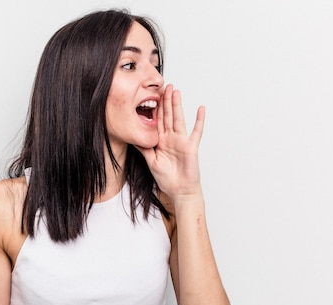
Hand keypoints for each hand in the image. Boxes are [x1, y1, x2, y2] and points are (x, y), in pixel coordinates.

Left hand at [136, 84, 204, 198]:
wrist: (179, 191)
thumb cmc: (167, 178)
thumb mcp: (150, 161)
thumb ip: (143, 148)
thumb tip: (131, 137)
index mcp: (161, 140)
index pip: (157, 120)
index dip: (154, 107)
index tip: (151, 94)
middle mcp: (171, 138)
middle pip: (168, 116)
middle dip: (165, 101)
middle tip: (164, 85)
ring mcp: (181, 141)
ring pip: (178, 119)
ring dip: (177, 105)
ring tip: (176, 91)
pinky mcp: (191, 146)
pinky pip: (196, 131)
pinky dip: (199, 120)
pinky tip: (200, 109)